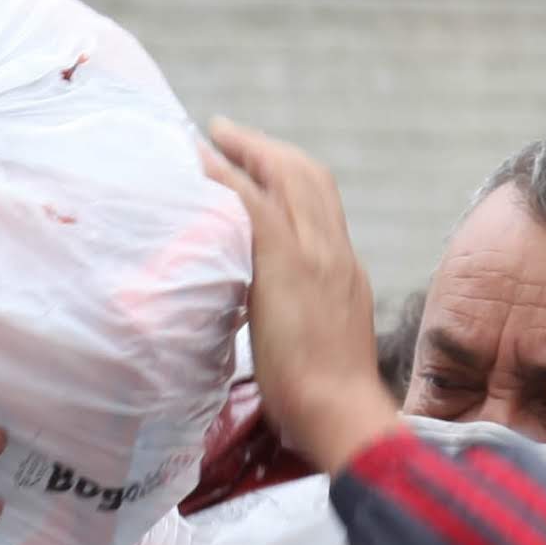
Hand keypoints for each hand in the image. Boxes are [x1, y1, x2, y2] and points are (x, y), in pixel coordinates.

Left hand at [201, 122, 400, 472]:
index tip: (260, 163)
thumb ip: (302, 321)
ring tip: (211, 136)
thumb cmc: (328, 402)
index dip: (290, 176)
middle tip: (228, 133)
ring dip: (247, 149)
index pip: (322, 205)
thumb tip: (272, 320)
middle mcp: (335, 252)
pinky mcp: (288, 264)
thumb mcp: (321, 345)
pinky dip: (226, 175)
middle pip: (308, 176)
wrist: (342, 412)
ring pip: (286, 177)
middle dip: (267, 149)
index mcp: (345, 271)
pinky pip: (254, 203)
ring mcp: (315, 254)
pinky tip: (200, 162)